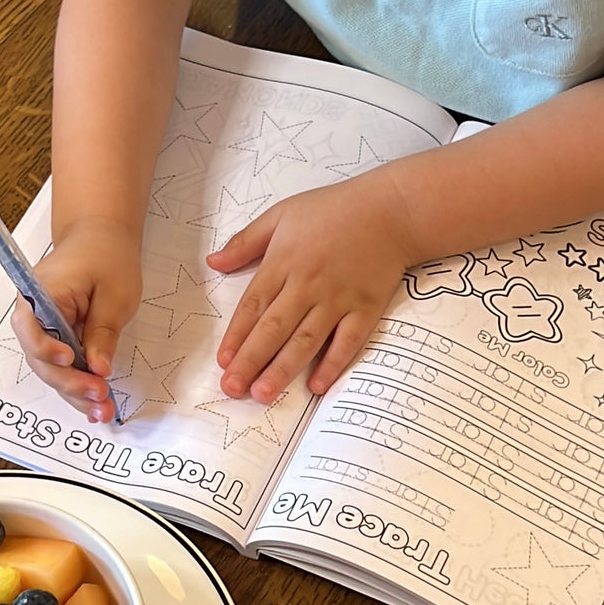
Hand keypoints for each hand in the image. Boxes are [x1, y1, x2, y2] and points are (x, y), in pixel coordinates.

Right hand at [10, 218, 141, 421]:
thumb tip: (98, 369)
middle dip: (70, 382)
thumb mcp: (115, 294)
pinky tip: (95, 401)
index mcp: (41, 292)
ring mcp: (41, 326)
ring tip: (102, 409)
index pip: (32, 330)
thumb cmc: (107, 255)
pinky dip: (77, 382)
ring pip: (50, 368)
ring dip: (75, 391)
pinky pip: (60, 364)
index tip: (73, 361)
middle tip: (100, 396)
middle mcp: (32, 312)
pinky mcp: (54, 336)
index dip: (48, 352)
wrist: (100, 236)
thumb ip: (103, 333)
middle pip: (40, 358)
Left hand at [207, 170, 412, 402]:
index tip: (223, 361)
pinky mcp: (365, 308)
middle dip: (251, 361)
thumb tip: (213, 262)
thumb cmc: (333, 210)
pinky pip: (347, 342)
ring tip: (263, 394)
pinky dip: (332, 364)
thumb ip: (245, 241)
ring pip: (305, 340)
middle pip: (274, 328)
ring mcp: (338, 299)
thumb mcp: (281, 214)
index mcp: (283, 262)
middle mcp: (308, 285)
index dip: (236, 336)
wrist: (390, 210)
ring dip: (283, 369)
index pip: (253, 305)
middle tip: (233, 388)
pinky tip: (317, 386)